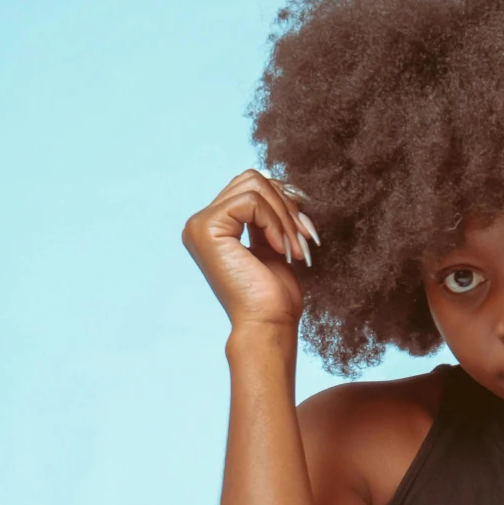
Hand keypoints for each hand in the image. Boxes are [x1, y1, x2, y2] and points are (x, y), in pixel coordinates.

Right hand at [182, 169, 320, 333]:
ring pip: (254, 186)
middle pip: (251, 179)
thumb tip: (283, 182)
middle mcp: (200, 223)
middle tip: (304, 237)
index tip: (303, 231)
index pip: (250, 186)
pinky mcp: (207, 228)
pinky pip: (252, 201)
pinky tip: (281, 249)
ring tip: (296, 247)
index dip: (283, 201)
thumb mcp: (272, 243)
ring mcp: (199, 225)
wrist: (268, 325)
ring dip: (284, 215)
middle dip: (285, 205)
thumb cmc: (273, 295)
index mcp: (213, 226)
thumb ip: (268, 214)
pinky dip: (275, 222)